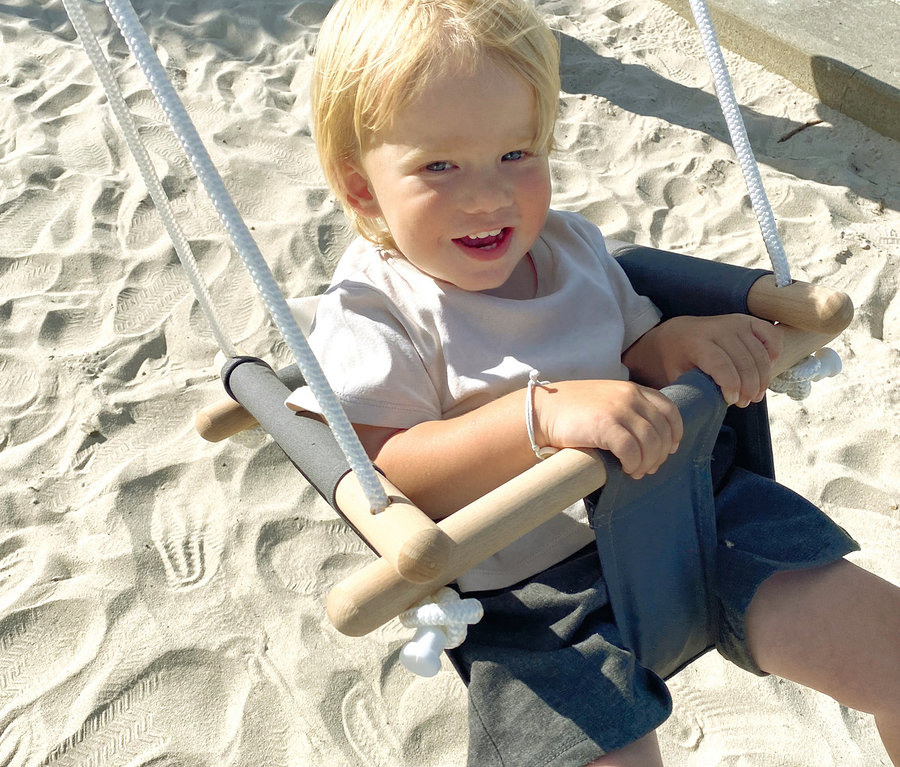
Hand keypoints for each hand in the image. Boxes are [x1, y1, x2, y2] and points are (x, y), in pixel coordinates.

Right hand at [533, 379, 683, 479]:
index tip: (669, 448)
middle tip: (649, 467)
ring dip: (647, 462)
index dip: (674, 432)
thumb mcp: (606, 401)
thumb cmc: (572, 411)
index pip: (669, 410)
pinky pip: (632, 451)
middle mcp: (629, 396)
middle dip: (660, 454)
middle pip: (662, 430)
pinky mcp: (605, 426)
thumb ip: (628, 410)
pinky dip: (633, 464)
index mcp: (632, 389)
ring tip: (636, 472)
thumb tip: (652, 440)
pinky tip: (626, 469)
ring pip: (651, 443)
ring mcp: (618, 410)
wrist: (542, 412)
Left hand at [625, 314, 782, 406]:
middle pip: (744, 362)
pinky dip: (773, 354)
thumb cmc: (676, 359)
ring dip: (762, 378)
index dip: (731, 386)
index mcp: (696, 341)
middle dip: (749, 387)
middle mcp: (717, 328)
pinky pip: (771, 336)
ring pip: (760, 353)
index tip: (732, 400)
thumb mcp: (676, 375)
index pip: (721, 364)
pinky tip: (766, 370)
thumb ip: (693, 389)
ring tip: (755, 395)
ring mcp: (735, 322)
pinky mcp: (747, 321)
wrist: (676, 333)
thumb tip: (712, 407)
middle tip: (745, 403)